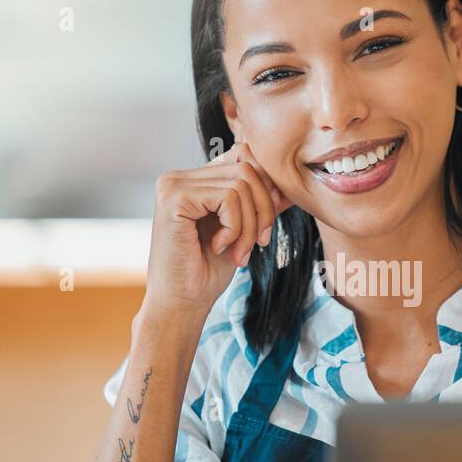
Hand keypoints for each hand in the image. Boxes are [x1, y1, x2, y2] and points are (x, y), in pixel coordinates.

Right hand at [141, 141, 294, 321]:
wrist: (182, 303)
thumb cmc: (207, 272)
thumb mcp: (242, 231)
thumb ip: (260, 205)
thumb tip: (288, 187)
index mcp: (192, 180)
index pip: (244, 158)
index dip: (265, 189)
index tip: (264, 227)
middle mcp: (178, 176)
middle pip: (247, 168)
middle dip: (263, 210)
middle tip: (258, 244)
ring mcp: (173, 184)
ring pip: (241, 184)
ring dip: (250, 225)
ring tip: (238, 252)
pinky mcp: (174, 197)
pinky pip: (228, 197)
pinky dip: (235, 227)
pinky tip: (219, 247)